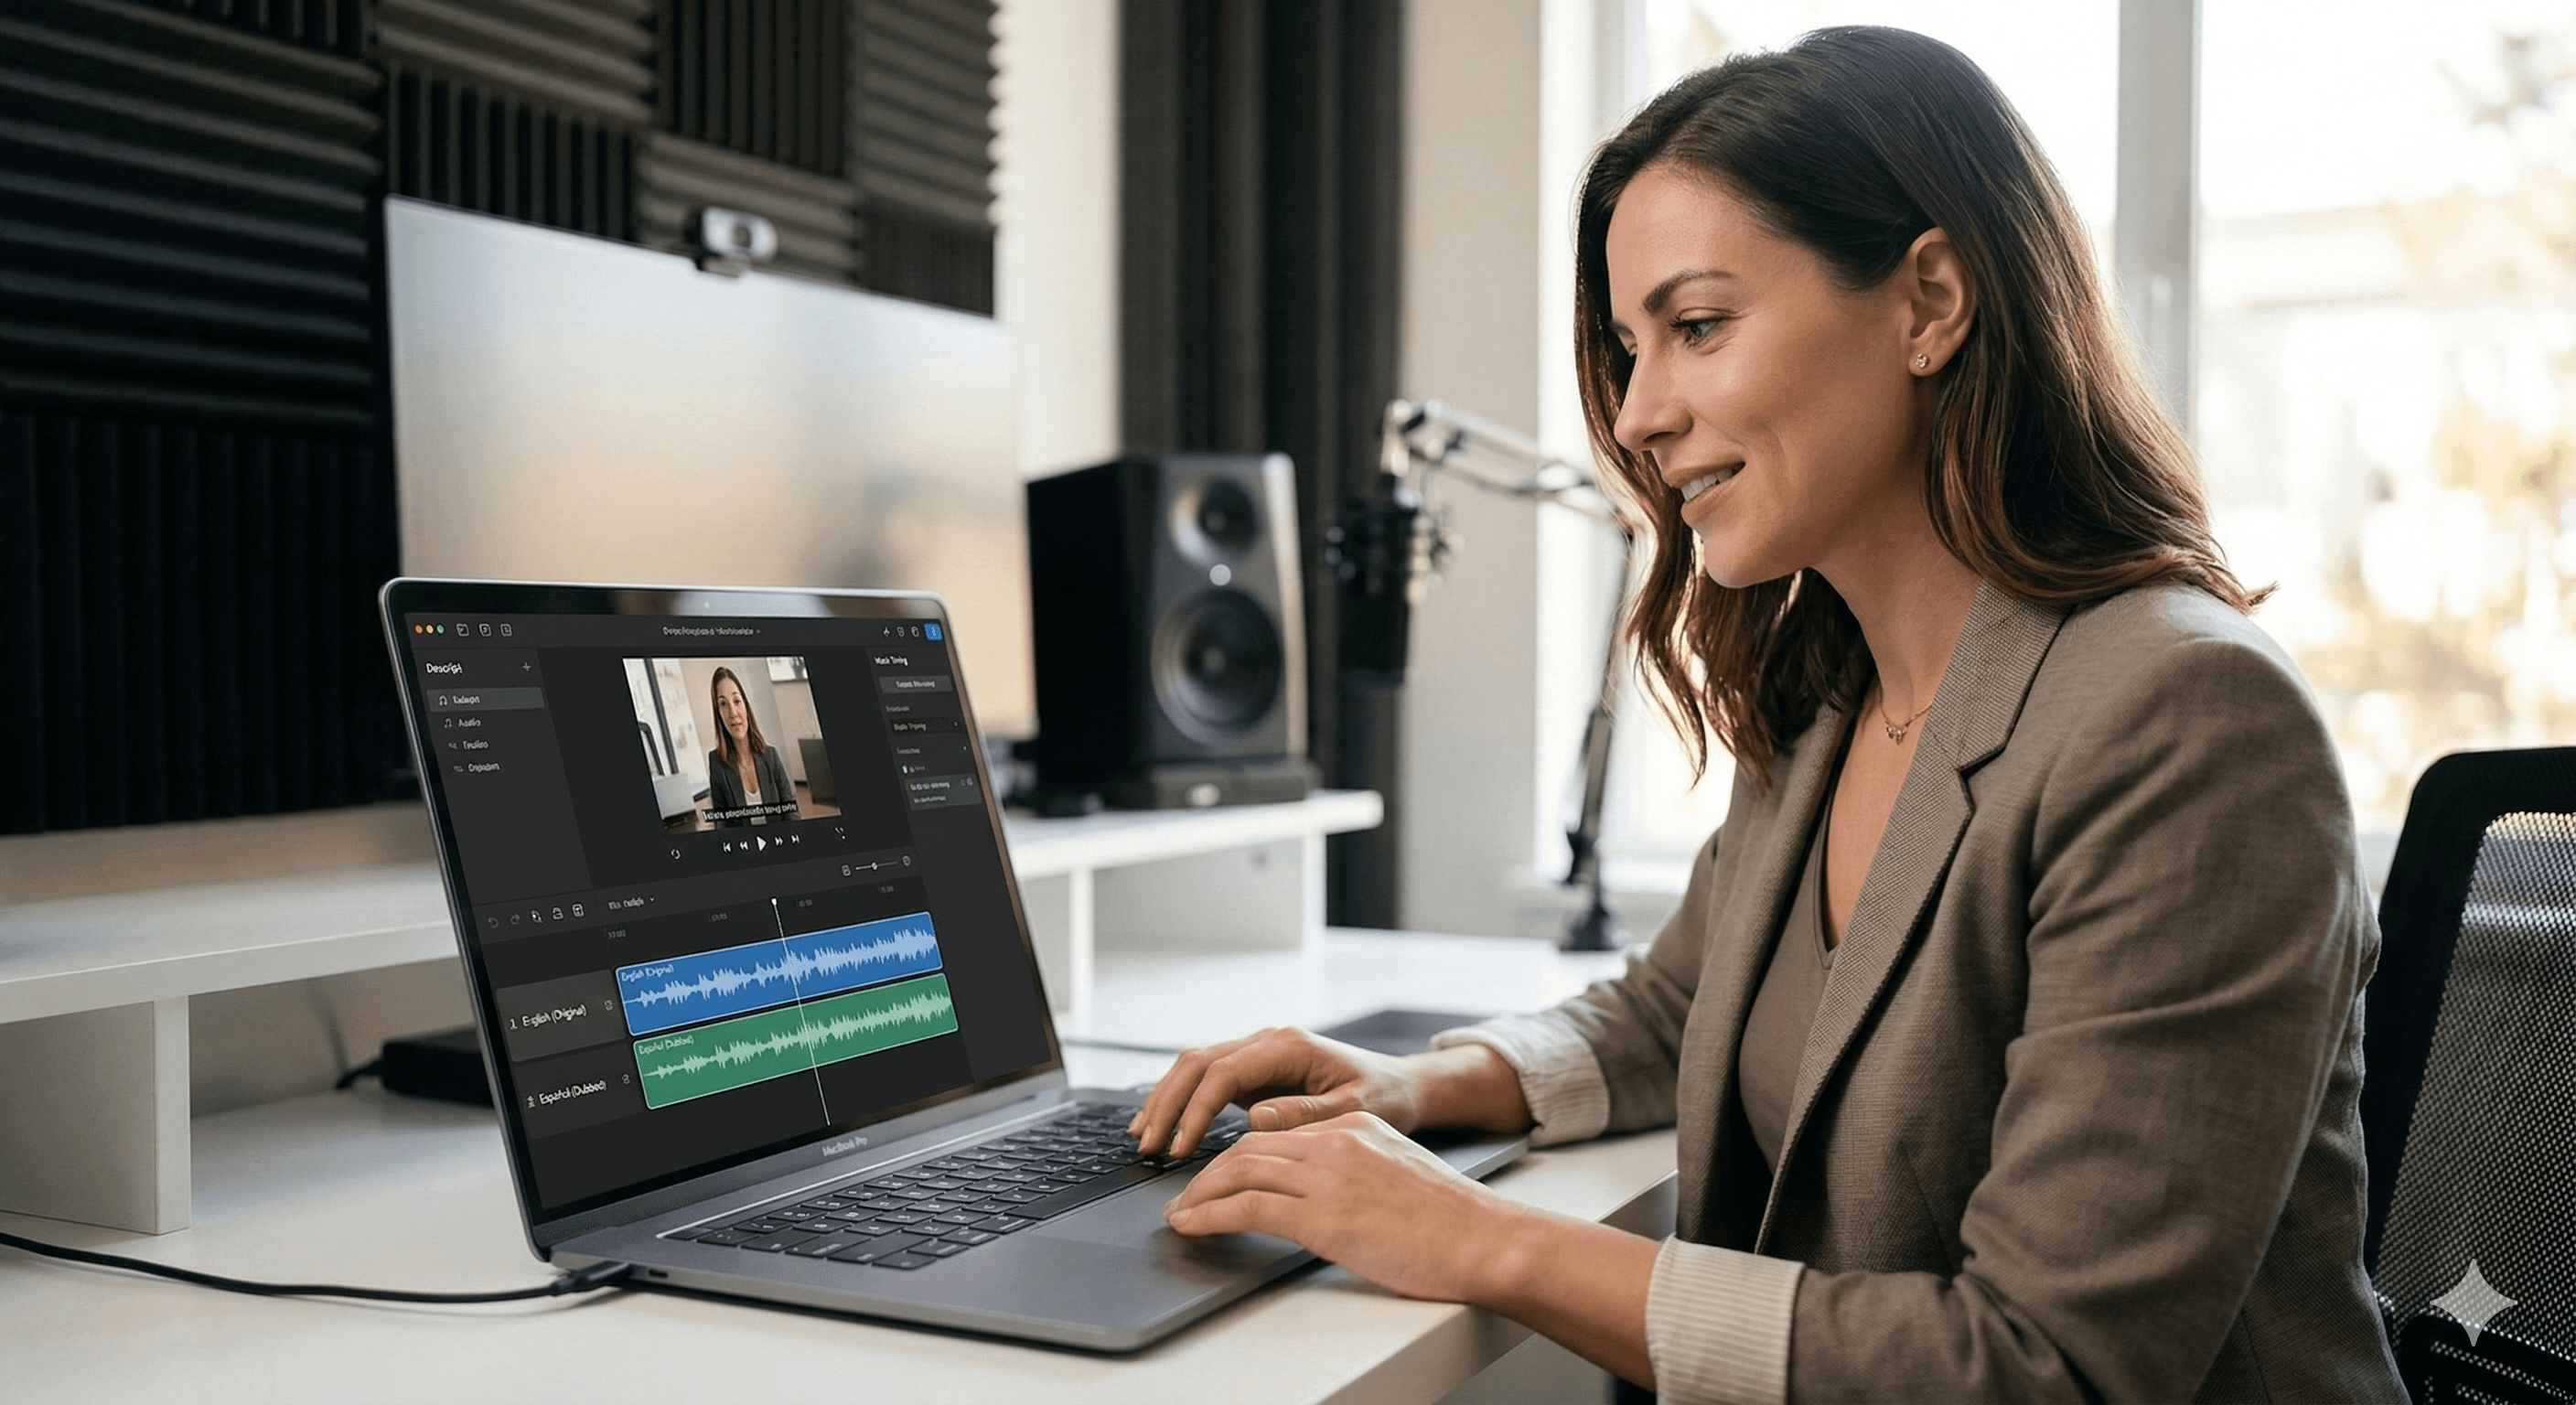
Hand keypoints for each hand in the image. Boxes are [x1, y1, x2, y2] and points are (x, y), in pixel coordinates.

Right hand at [1127, 1026, 1442, 1156]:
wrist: (1398, 1086)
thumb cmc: (1383, 1098)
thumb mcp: (1356, 1110)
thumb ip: (1308, 1114)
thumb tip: (1258, 1118)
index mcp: (1288, 1046)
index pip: (1224, 1072)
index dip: (1196, 1109)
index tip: (1181, 1146)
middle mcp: (1266, 1042)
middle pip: (1198, 1063)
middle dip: (1167, 1103)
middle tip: (1147, 1145)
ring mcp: (1257, 1055)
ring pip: (1194, 1067)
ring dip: (1165, 1100)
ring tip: (1144, 1138)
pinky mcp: (1253, 1072)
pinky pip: (1205, 1081)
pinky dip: (1181, 1102)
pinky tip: (1164, 1127)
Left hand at [1160, 1111, 1517, 1301]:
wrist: (1484, 1240)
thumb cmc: (1452, 1222)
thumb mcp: (1397, 1174)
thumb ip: (1356, 1169)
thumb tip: (1326, 1192)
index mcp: (1355, 1126)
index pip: (1276, 1133)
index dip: (1236, 1157)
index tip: (1215, 1178)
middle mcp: (1336, 1140)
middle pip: (1248, 1147)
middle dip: (1206, 1173)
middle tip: (1183, 1197)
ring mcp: (1327, 1175)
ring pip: (1238, 1170)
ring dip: (1197, 1195)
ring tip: (1178, 1215)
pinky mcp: (1322, 1215)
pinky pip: (1246, 1207)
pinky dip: (1207, 1216)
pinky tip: (1190, 1227)